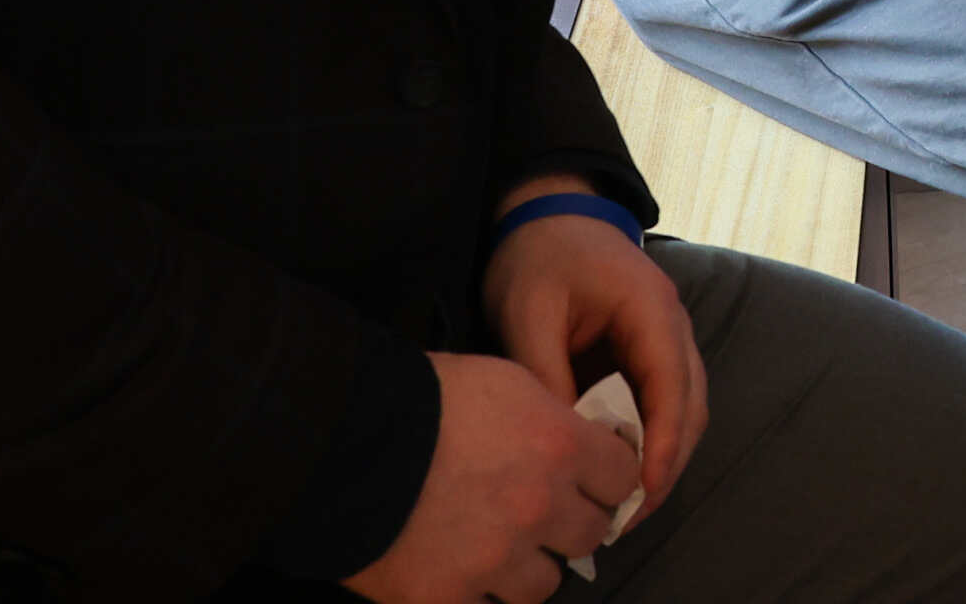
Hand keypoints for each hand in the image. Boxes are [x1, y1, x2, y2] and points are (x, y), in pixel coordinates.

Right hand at [341, 351, 641, 602]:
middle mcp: (539, 508)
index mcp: (560, 447)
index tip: (590, 477)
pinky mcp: (448, 597)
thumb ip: (553, 420)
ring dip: (528, 565)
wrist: (342, 440)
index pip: (623, 478)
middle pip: (591, 534)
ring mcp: (495, 560)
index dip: (606, 476)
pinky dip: (477, 592)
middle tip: (543, 512)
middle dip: (572, 522)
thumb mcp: (506, 382)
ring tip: (498, 546)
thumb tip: (579, 448)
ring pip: (545, 582)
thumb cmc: (423, 396)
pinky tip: (457, 568)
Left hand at [481, 181, 707, 526]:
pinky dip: (652, 439)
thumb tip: (561, 443)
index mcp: (650, 309)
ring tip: (627, 505)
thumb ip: (545, 374)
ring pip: (685, 407)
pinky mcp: (650, 351)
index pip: (672, 386)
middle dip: (668, 463)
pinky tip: (622, 471)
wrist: (549, 217)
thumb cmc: (538, 257)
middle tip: (629, 517)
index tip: (641, 492)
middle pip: (691, 405)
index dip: (663, 444)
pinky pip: (664, 402)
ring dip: (664, 456)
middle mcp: (672, 325)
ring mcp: (666, 338)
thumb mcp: (527, 312)